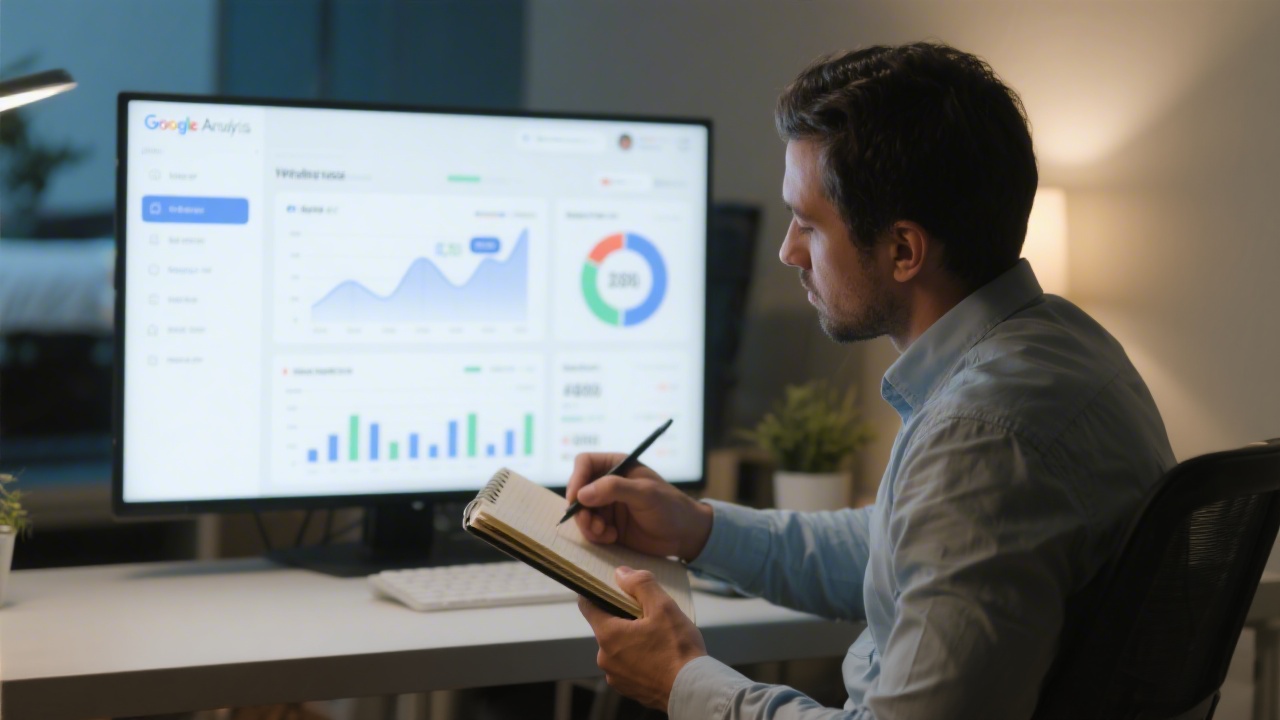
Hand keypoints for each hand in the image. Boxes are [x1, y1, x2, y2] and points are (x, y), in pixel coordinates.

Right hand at [566, 452, 712, 561]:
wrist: (684, 535)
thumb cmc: (670, 507)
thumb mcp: (645, 493)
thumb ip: (614, 488)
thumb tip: (582, 494)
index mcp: (617, 466)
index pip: (584, 463)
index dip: (576, 479)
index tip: (576, 499)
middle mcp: (608, 484)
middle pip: (578, 490)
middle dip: (581, 509)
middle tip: (592, 523)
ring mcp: (607, 505)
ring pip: (581, 512)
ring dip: (588, 525)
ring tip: (605, 533)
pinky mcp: (608, 525)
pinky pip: (590, 529)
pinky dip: (596, 535)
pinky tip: (613, 537)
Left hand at [578, 566, 707, 709]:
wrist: (693, 691)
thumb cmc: (678, 650)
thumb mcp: (663, 607)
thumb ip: (640, 585)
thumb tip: (621, 574)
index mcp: (609, 635)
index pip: (588, 606)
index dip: (597, 592)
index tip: (610, 587)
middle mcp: (605, 658)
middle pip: (607, 626)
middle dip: (624, 617)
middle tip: (647, 613)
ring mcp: (616, 676)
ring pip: (618, 647)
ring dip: (632, 639)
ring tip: (658, 637)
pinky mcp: (629, 688)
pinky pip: (628, 665)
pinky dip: (639, 658)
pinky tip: (659, 655)